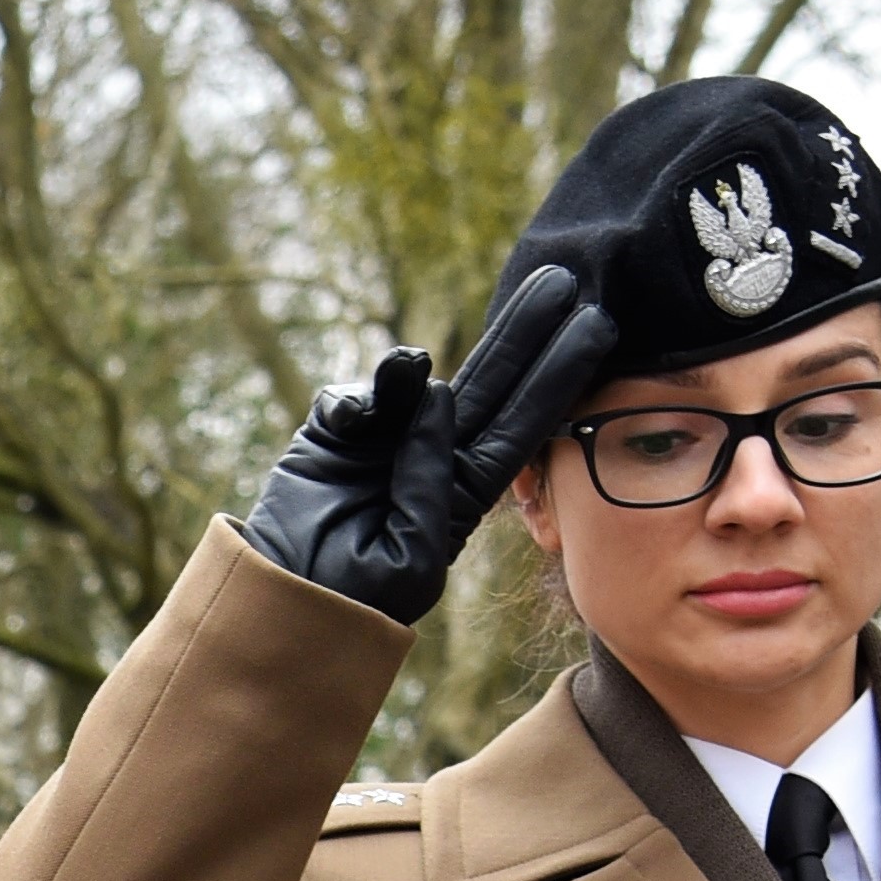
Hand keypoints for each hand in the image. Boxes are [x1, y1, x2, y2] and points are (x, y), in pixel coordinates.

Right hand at [237, 263, 619, 624]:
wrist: (284, 602)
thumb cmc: (359, 596)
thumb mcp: (414, 553)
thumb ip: (432, 478)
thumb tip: (434, 387)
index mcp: (467, 489)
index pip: (525, 421)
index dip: (559, 372)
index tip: (596, 326)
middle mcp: (435, 452)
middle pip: (490, 382)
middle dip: (524, 331)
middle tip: (560, 278)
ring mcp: (387, 437)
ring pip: (416, 378)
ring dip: (416, 360)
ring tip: (409, 362)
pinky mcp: (336, 430)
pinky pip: (351, 397)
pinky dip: (352, 404)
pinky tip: (349, 426)